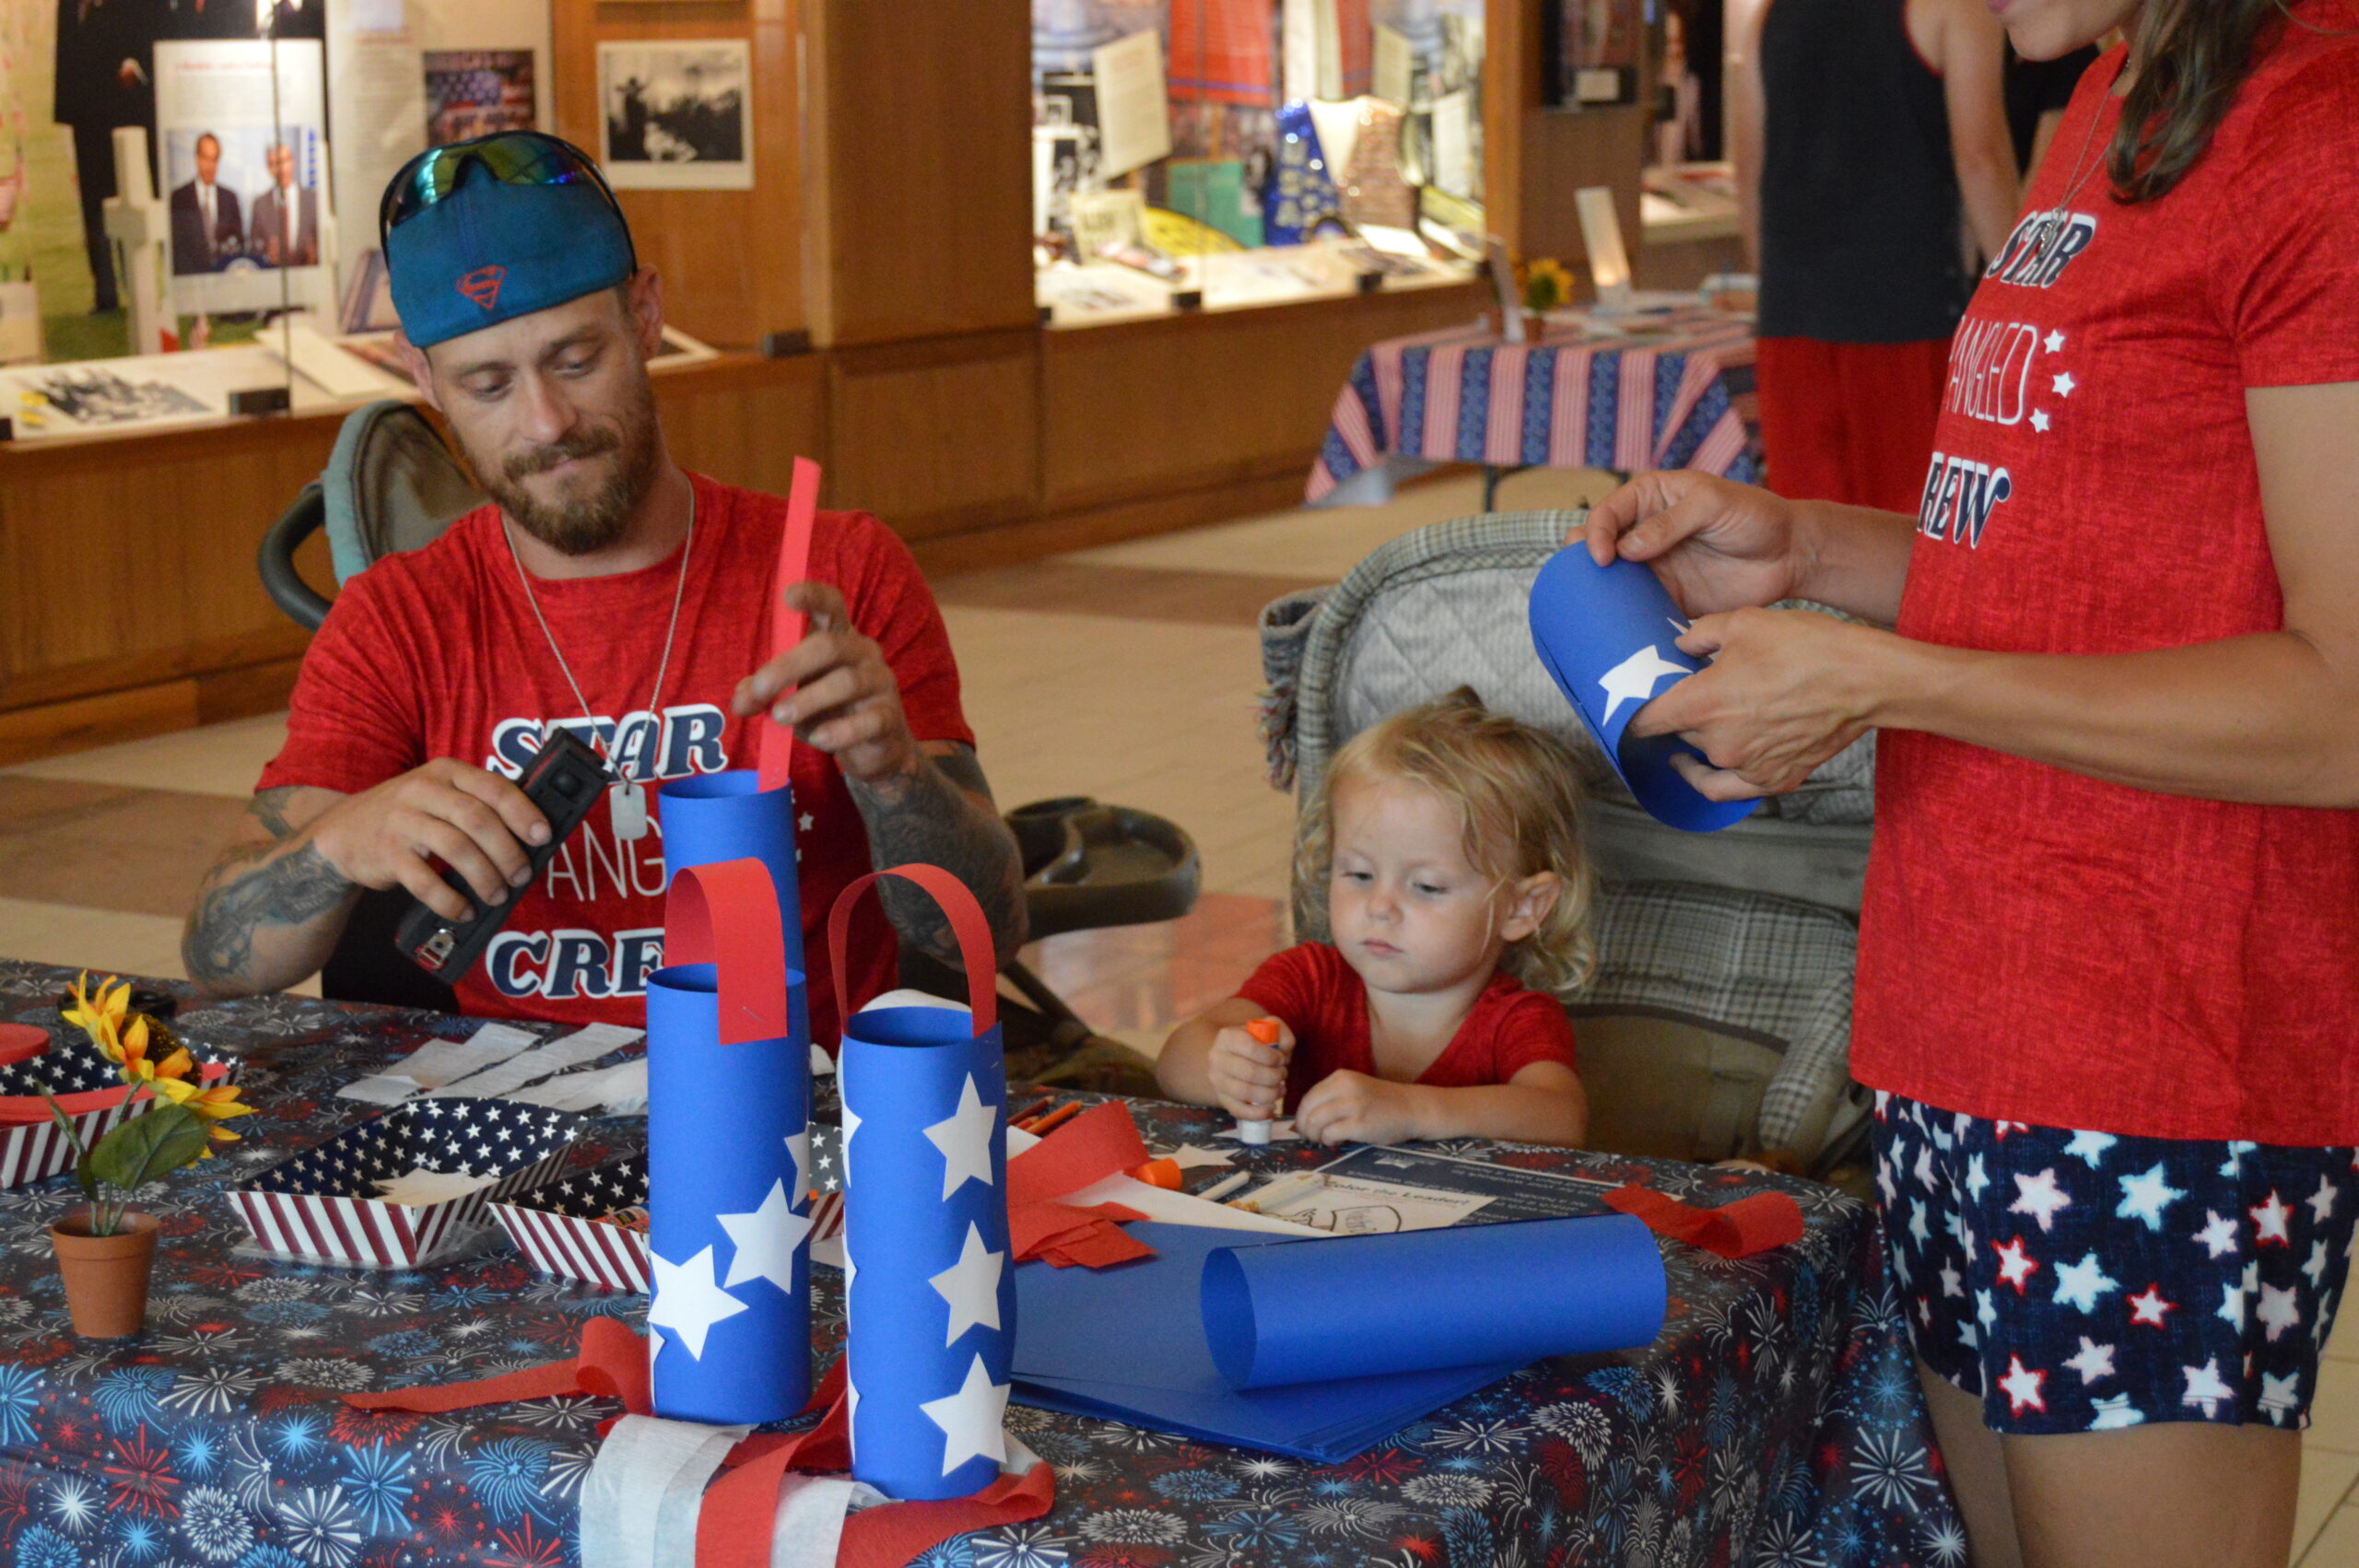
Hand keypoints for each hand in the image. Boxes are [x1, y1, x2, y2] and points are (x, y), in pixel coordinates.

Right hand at [307, 759, 550, 921]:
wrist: (342, 832)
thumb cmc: (410, 816)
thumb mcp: (440, 796)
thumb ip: (478, 807)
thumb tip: (531, 840)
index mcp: (447, 772)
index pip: (494, 788)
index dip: (523, 813)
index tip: (543, 837)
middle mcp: (424, 790)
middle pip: (478, 819)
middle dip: (507, 852)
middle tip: (521, 875)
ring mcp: (402, 820)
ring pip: (456, 848)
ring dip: (484, 877)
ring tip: (497, 896)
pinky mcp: (385, 852)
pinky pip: (424, 880)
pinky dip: (450, 900)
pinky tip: (465, 911)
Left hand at [732, 582, 918, 785]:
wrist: (872, 749)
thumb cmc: (828, 711)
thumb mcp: (790, 696)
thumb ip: (763, 694)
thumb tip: (741, 700)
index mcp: (838, 637)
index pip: (831, 606)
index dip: (812, 596)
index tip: (787, 595)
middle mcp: (862, 652)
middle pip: (829, 646)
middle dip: (789, 665)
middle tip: (761, 689)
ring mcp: (880, 682)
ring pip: (846, 682)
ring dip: (808, 700)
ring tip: (781, 717)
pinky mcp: (889, 716)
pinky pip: (866, 720)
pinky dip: (839, 731)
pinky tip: (819, 739)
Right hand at [1207, 1019, 1292, 1121]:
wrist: (1236, 1057)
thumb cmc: (1257, 1043)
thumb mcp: (1269, 1030)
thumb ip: (1281, 1033)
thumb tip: (1283, 1050)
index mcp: (1227, 1036)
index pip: (1249, 1047)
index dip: (1271, 1056)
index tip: (1281, 1059)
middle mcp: (1216, 1058)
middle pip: (1249, 1072)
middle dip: (1273, 1076)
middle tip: (1283, 1074)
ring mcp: (1217, 1080)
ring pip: (1244, 1092)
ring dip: (1269, 1093)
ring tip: (1280, 1089)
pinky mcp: (1221, 1099)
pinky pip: (1238, 1110)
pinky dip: (1258, 1113)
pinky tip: (1271, 1108)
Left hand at [1294, 1071, 1429, 1146]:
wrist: (1412, 1108)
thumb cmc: (1381, 1102)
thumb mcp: (1354, 1090)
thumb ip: (1332, 1099)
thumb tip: (1303, 1120)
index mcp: (1341, 1077)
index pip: (1308, 1097)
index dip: (1302, 1115)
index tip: (1304, 1127)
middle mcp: (1345, 1087)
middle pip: (1308, 1110)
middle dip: (1304, 1127)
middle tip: (1310, 1138)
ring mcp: (1353, 1105)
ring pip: (1315, 1122)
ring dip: (1315, 1135)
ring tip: (1323, 1140)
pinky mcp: (1360, 1124)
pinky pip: (1330, 1134)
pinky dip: (1328, 1140)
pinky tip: (1337, 1142)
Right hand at [1578, 470, 1809, 615]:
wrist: (1789, 554)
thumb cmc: (1754, 515)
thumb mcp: (1713, 504)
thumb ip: (1670, 523)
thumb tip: (1626, 548)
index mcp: (1651, 498)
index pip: (1609, 512)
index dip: (1596, 532)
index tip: (1601, 556)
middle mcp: (1645, 532)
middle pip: (1599, 547)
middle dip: (1582, 562)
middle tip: (1579, 580)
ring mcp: (1655, 567)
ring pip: (1613, 581)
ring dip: (1599, 594)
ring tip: (1589, 609)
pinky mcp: (1668, 597)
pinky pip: (1637, 609)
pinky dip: (1625, 618)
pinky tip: (1618, 628)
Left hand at [1628, 606, 1885, 799]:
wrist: (1865, 680)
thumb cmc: (1808, 647)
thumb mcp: (1744, 622)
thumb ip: (1700, 634)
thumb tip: (1680, 646)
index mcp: (1702, 704)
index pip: (1646, 720)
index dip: (1634, 714)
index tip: (1629, 710)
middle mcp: (1718, 743)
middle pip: (1679, 736)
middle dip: (1678, 720)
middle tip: (1682, 702)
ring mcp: (1746, 766)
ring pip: (1705, 760)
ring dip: (1699, 746)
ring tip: (1697, 730)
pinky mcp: (1774, 780)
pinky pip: (1731, 788)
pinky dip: (1717, 778)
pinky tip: (1711, 767)